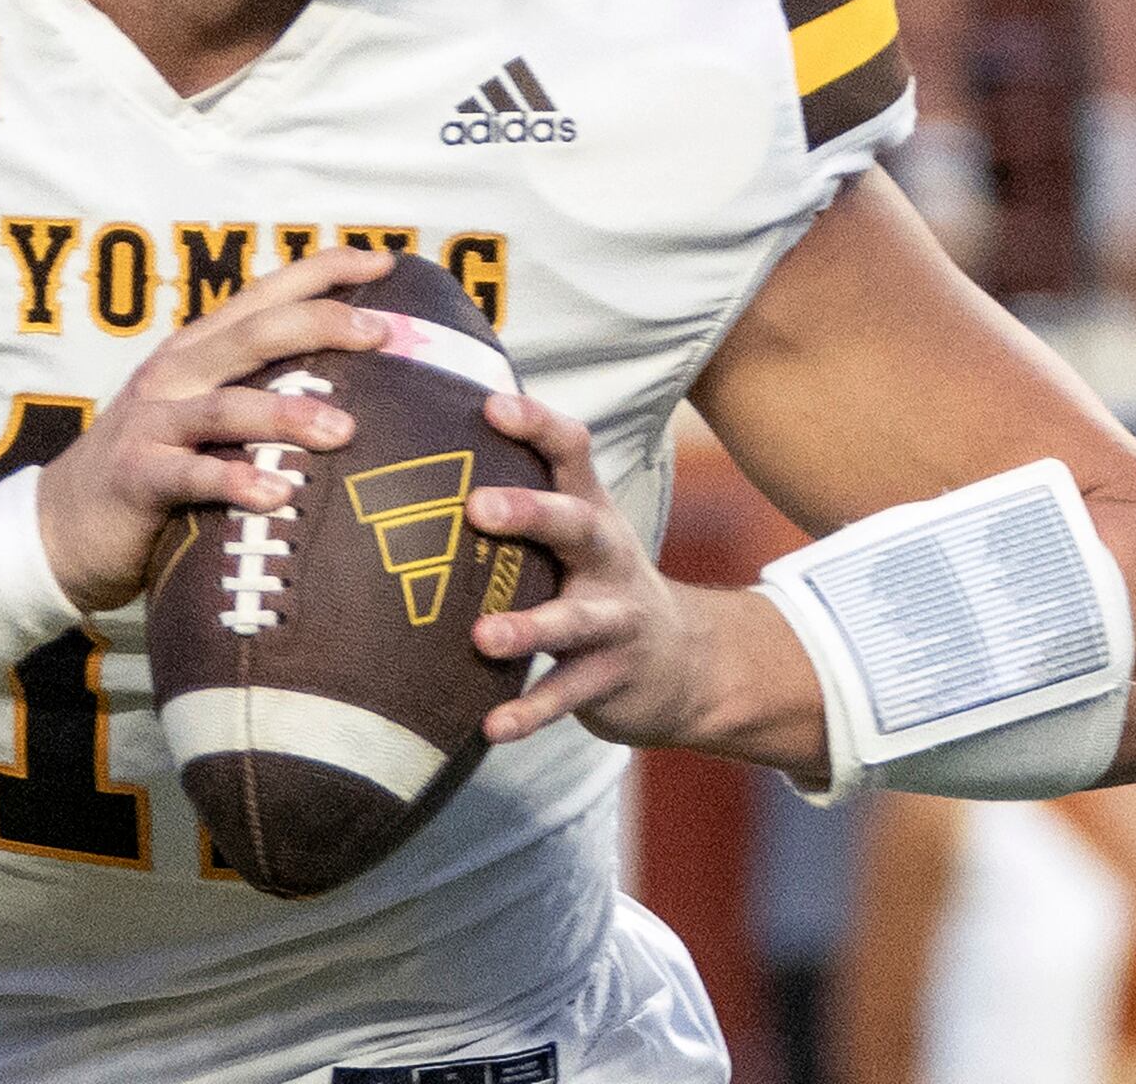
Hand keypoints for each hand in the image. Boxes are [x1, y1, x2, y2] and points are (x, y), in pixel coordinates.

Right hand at [32, 249, 387, 612]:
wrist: (61, 527)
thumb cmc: (153, 467)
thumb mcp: (201, 415)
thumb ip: (257, 391)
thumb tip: (356, 390)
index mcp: (198, 351)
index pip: (266, 294)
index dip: (324, 271)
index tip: (386, 261)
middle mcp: (176, 374)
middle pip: (254, 334)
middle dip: (320, 325)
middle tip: (383, 333)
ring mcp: (152, 424)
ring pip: (226, 406)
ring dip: (287, 413)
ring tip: (345, 431)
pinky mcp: (136, 477)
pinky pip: (191, 477)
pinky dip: (236, 482)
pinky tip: (279, 495)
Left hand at [466, 391, 724, 748]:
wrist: (687, 665)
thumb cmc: (601, 583)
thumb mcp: (578, 529)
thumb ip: (528, 490)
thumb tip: (448, 423)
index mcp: (591, 511)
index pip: (571, 451)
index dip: (536, 424)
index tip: (491, 406)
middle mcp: (608, 558)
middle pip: (576, 525)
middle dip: (530, 513)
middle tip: (477, 508)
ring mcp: (615, 620)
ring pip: (573, 620)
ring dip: (528, 628)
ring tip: (482, 636)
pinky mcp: (611, 678)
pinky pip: (567, 696)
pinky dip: (531, 712)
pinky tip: (491, 728)